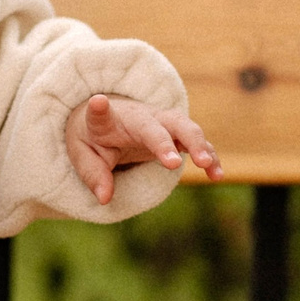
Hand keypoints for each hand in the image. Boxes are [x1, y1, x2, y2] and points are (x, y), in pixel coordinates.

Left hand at [64, 93, 223, 204]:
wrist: (111, 120)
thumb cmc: (94, 137)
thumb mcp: (83, 155)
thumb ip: (93, 174)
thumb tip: (105, 198)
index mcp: (112, 119)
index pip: (104, 115)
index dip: (99, 109)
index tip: (97, 102)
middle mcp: (143, 117)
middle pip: (163, 121)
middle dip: (170, 138)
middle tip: (175, 162)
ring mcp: (164, 124)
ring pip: (187, 128)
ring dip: (199, 146)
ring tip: (208, 167)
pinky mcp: (177, 135)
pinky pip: (198, 143)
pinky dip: (209, 156)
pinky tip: (216, 175)